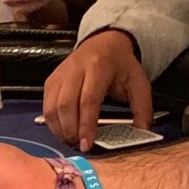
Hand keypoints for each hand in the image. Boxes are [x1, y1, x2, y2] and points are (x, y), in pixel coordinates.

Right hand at [44, 30, 152, 150]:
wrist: (104, 43)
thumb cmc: (121, 65)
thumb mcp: (139, 83)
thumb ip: (142, 108)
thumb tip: (142, 132)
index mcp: (98, 68)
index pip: (88, 100)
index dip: (86, 125)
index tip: (87, 145)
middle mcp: (75, 69)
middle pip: (65, 104)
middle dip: (70, 130)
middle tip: (78, 145)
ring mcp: (60, 74)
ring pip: (51, 105)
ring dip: (58, 128)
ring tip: (70, 140)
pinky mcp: (51, 80)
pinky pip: (46, 104)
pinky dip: (51, 121)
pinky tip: (62, 130)